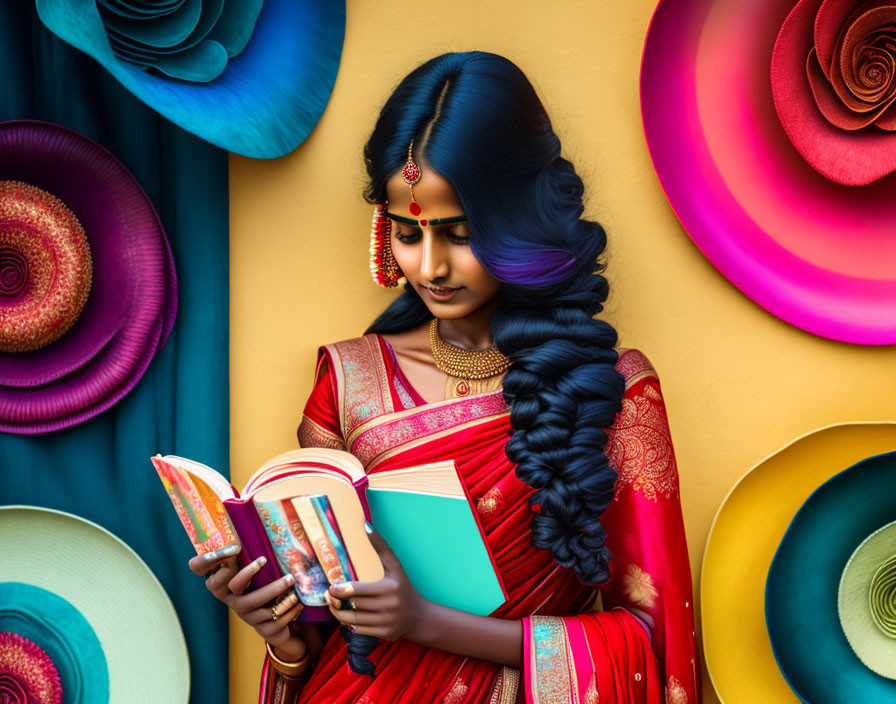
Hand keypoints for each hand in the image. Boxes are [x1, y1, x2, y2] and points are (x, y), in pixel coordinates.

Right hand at [188, 547, 306, 659]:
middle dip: (247, 573)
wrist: (276, 623)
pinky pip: (274, 621)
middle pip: (231, 586)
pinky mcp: (263, 629)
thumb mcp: (254, 561)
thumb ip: (248, 539)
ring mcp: (246, 615)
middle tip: (263, 560)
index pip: (199, 567)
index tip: (232, 548)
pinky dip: (289, 609)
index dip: (209, 559)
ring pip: (254, 603)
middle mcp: (230, 598)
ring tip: (291, 579)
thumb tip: (245, 500)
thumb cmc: (263, 582)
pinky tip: (299, 600)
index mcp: (222, 580)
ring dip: (274, 589)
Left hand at [325, 526, 429, 641]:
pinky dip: (350, 624)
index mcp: (390, 588)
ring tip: (334, 606)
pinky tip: (346, 616)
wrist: (418, 616)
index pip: (359, 591)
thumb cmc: (402, 586)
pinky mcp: (384, 635)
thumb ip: (380, 546)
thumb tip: (365, 525)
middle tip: (328, 596)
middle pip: (354, 605)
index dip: (342, 590)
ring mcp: (387, 622)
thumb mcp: (395, 566)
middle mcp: (389, 606)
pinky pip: (359, 630)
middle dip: (337, 602)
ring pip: (354, 620)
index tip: (331, 588)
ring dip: (339, 614)